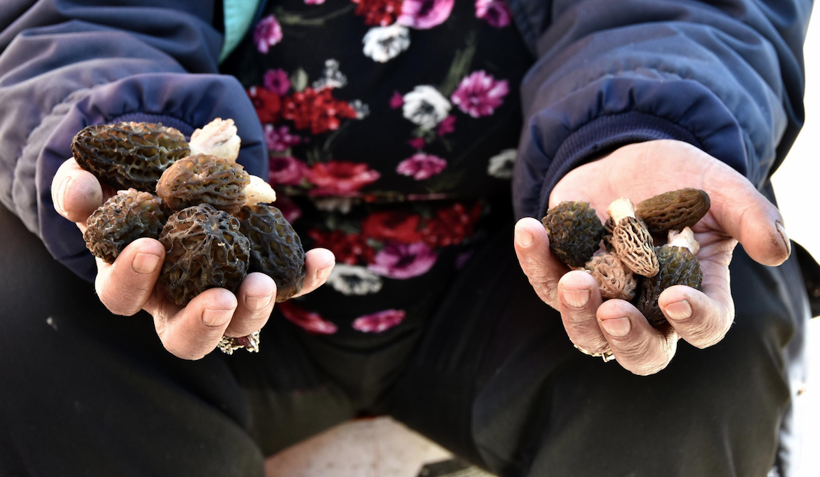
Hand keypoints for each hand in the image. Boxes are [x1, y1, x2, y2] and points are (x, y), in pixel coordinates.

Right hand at [51, 157, 334, 359]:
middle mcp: (176, 300)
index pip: (122, 297)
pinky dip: (304, 277)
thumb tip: (81, 188)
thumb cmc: (128, 184)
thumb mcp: (99, 181)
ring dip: (254, 309)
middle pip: (185, 338)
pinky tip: (321, 260)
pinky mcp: (260, 276)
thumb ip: (80, 187)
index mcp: (133, 281)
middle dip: (202, 323)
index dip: (133, 278)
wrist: (172, 173)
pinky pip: (286, 286)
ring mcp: (222, 293)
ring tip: (262, 283)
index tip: (150, 246)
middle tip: (219, 299)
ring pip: (238, 325)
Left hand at [514, 140, 789, 374]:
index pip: (703, 326)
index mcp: (694, 293)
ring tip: (572, 279)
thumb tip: (773, 250)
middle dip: (626, 338)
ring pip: (584, 330)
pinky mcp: (562, 273)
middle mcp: (646, 307)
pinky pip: (544, 280)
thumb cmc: (681, 179)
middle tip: (613, 312)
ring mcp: (601, 295)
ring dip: (575, 311)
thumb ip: (749, 215)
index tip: (673, 296)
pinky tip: (531, 228)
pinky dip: (534, 259)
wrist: (628, 157)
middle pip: (639, 351)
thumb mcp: (719, 187)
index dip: (693, 319)